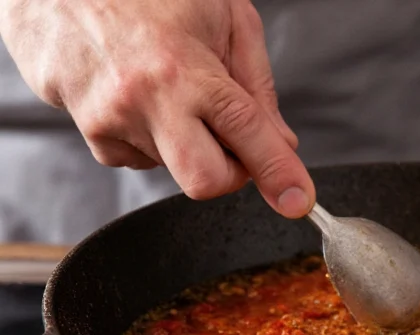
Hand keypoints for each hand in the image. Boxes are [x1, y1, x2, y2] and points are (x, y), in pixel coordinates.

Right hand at [0, 0, 314, 217]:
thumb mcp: (223, 17)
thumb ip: (257, 85)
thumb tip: (281, 142)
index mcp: (185, 68)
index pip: (246, 132)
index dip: (278, 172)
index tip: (297, 200)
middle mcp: (145, 100)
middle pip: (205, 182)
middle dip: (229, 173)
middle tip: (231, 137)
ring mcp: (112, 121)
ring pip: (176, 168)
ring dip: (188, 142)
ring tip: (169, 86)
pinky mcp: (92, 134)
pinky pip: (143, 157)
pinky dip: (155, 136)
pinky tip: (142, 94)